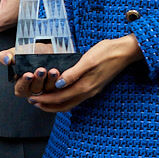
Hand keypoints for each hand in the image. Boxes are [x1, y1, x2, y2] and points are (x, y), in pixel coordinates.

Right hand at [0, 48, 66, 97]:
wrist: (49, 48)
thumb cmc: (31, 52)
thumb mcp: (16, 52)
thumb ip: (5, 56)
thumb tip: (7, 60)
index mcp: (21, 85)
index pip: (20, 88)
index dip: (24, 82)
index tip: (28, 74)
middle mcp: (34, 90)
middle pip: (35, 90)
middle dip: (38, 80)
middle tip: (41, 70)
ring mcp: (47, 89)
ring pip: (48, 90)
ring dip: (51, 80)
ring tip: (53, 70)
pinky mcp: (59, 87)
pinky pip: (60, 88)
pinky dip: (61, 81)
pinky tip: (61, 74)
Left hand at [22, 35, 142, 113]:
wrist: (126, 51)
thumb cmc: (107, 52)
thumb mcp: (88, 60)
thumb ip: (73, 74)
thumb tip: (58, 84)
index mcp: (85, 86)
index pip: (60, 98)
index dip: (45, 100)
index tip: (32, 98)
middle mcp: (89, 92)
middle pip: (64, 105)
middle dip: (47, 105)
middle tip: (33, 102)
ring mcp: (92, 90)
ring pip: (70, 103)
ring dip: (55, 103)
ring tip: (42, 100)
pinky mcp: (95, 86)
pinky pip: (76, 97)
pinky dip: (65, 98)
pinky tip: (59, 92)